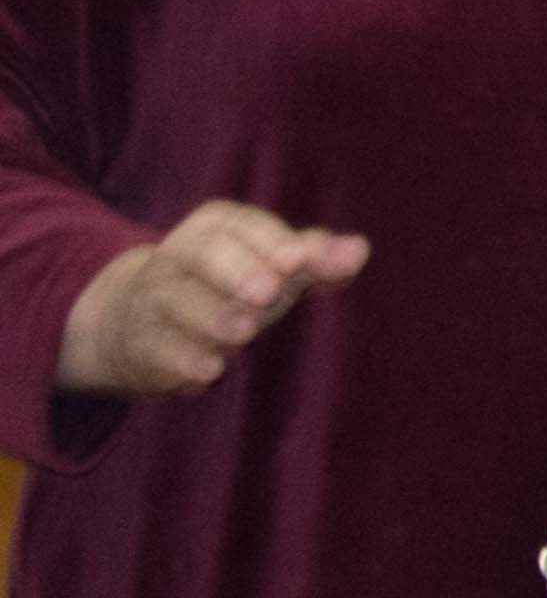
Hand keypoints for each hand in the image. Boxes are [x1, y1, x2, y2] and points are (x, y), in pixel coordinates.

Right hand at [57, 200, 366, 402]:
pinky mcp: (141, 344)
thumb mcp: (272, 268)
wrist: (137, 321)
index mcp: (214, 228)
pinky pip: (156, 350)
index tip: (297, 261)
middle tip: (267, 293)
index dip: (269, 242)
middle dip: (234, 271)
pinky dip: (182, 362)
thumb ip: (315, 259)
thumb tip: (358, 249)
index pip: (238, 224)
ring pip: (175, 302)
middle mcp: (177, 257)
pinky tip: (209, 372)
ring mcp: (153, 300)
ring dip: (211, 318)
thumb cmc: (227, 286)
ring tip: (242, 333)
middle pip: (199, 255)